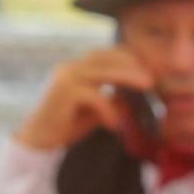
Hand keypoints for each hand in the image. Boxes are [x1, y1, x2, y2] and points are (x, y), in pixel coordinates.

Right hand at [15, 47, 154, 151]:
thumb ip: (113, 101)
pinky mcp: (63, 92)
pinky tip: (115, 125)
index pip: (107, 54)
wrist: (39, 139)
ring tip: (148, 86)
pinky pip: (93, 95)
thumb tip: (134, 98)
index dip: (129, 57)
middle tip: (154, 76)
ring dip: (127, 77)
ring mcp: (65, 77)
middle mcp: (70, 68)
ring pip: (102, 71)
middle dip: (133, 64)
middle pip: (106, 57)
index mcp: (78, 68)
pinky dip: (108, 109)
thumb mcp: (96, 111)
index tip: (150, 67)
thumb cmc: (68, 124)